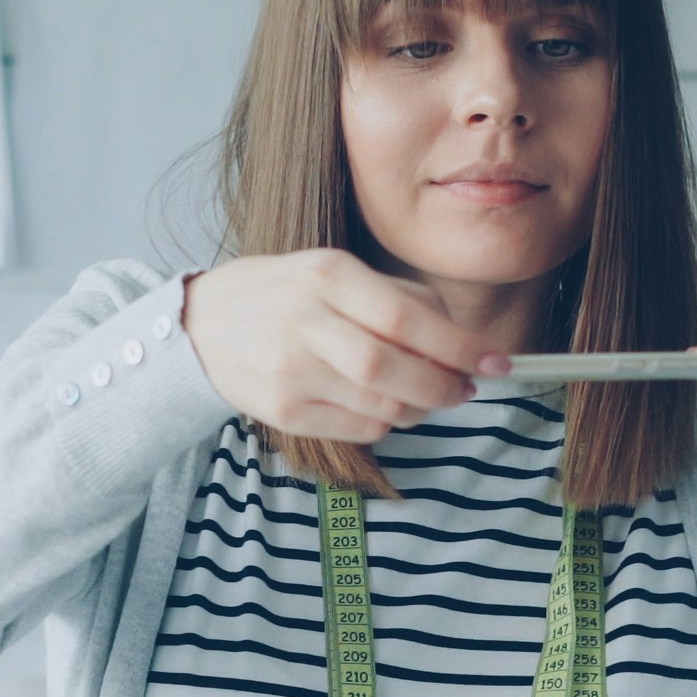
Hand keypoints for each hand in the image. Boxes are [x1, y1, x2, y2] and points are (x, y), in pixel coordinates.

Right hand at [181, 251, 507, 443]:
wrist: (200, 325)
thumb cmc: (283, 294)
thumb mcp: (333, 270)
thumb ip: (396, 297)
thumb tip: (459, 339)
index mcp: (328, 275)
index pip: (407, 318)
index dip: (459, 346)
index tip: (495, 361)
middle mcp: (306, 321)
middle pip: (393, 369)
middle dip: (444, 386)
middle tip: (466, 388)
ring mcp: (291, 370)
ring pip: (380, 404)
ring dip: (419, 407)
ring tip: (426, 396)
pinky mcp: (283, 410)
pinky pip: (357, 426)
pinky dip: (386, 422)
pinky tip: (385, 405)